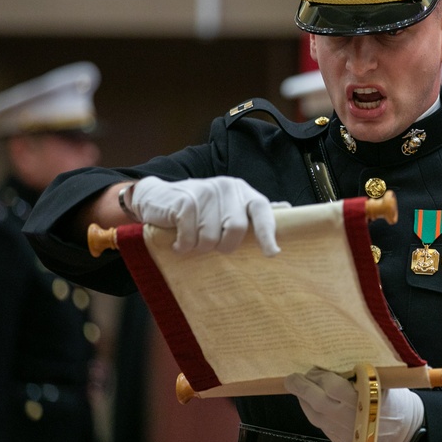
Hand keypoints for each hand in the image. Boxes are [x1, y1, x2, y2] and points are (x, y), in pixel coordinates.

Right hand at [129, 175, 280, 255]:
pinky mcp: (185, 202)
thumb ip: (251, 210)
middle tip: (212, 245)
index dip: (268, 232)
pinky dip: (183, 245)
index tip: (272, 253)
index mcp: (242, 191)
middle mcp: (227, 188)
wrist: (156, 197)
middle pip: (236, 229)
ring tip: (192, 239)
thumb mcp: (227, 204)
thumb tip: (285, 209)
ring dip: (199, 247)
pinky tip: (178, 240)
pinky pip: (190, 237)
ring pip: (210, 237)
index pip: (262, 209)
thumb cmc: (199, 207)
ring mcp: (205, 193)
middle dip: (224, 245)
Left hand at [285, 369, 424, 441]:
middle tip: (293, 377)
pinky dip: (312, 410)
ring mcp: (342, 431)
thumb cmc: (394, 401)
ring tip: (300, 387)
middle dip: (302, 387)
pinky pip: (319, 423)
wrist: (402, 430)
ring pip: (314, 414)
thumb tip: (336, 360)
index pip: (332, 386)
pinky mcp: (339, 439)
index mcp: (363, 399)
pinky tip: (311, 401)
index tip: (314, 367)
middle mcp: (349, 417)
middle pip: (317, 401)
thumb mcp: (382, 381)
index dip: (319, 375)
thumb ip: (360, 374)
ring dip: (303, 399)